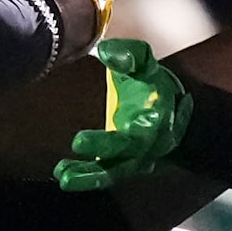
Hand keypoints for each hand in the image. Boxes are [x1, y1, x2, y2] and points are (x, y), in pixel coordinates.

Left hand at [56, 38, 190, 191]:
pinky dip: (85, 178)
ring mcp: (135, 159)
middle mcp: (148, 143)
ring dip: (90, 176)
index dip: (139, 122)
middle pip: (129, 149)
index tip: (121, 116)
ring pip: (115, 171)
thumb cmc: (153, 87)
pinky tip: (63, 175)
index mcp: (158, 117)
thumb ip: (130, 55)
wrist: (168, 114)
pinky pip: (104, 176)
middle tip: (78, 142)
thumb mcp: (146, 66)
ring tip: (65, 176)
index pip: (150, 121)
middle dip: (104, 146)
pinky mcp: (120, 166)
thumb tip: (107, 52)